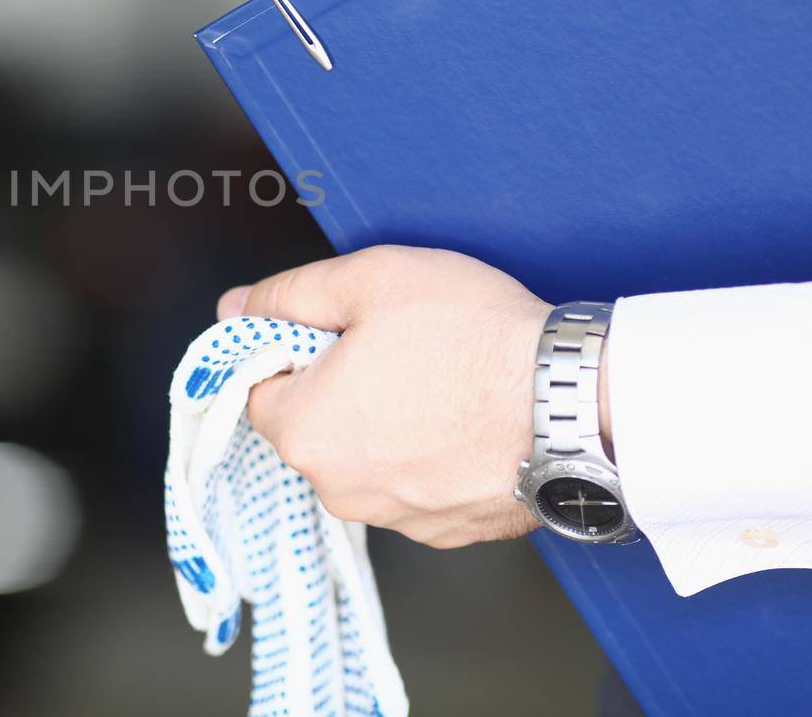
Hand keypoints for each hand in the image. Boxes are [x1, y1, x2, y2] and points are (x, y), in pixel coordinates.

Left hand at [218, 245, 602, 547]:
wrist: (576, 401)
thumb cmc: (473, 336)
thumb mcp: (368, 280)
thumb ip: (288, 294)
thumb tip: (235, 307)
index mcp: (304, 430)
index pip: (258, 388)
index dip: (291, 349)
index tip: (335, 328)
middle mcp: (339, 488)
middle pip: (313, 425)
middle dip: (341, 385)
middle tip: (397, 344)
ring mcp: (397, 518)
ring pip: (366, 457)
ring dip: (388, 421)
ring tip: (442, 378)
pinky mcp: (449, 530)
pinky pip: (417, 482)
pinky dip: (431, 453)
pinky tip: (467, 417)